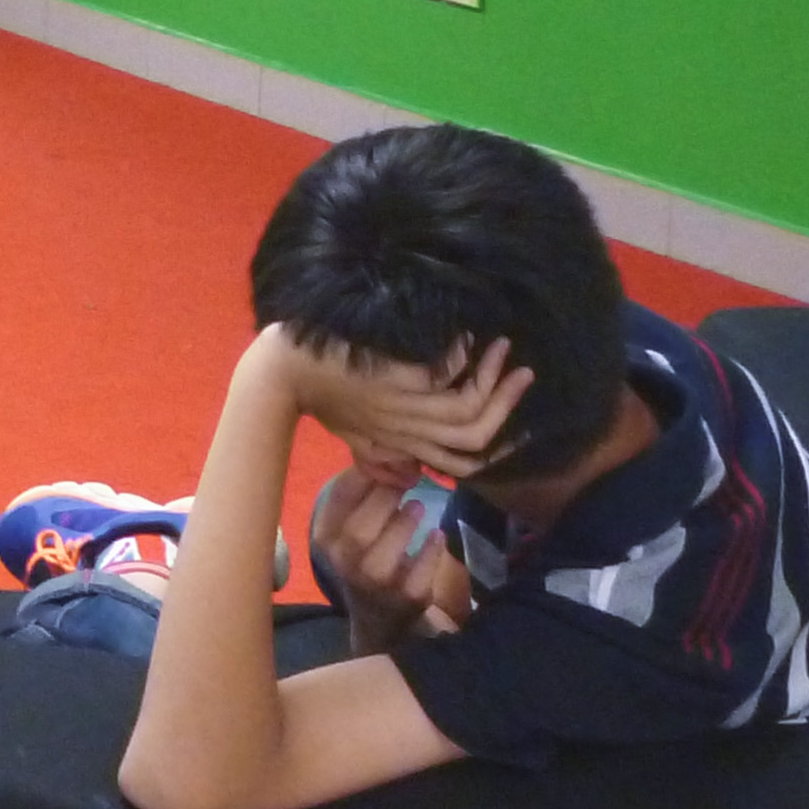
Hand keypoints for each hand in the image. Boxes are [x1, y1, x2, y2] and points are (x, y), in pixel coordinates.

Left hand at [273, 328, 531, 482]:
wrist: (284, 372)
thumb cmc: (316, 394)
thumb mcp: (352, 431)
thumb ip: (381, 453)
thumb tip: (411, 473)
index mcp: (402, 444)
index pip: (463, 462)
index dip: (498, 449)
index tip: (521, 423)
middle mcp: (409, 430)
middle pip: (476, 434)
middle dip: (507, 404)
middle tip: (523, 372)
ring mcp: (403, 405)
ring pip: (468, 407)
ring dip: (491, 375)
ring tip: (499, 345)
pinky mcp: (395, 380)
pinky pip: (444, 373)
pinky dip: (460, 354)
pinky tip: (463, 335)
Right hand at [311, 465, 471, 647]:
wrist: (380, 616)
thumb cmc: (365, 555)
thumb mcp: (350, 525)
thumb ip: (360, 492)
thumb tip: (383, 446)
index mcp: (326, 537)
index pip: (337, 499)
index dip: (364, 474)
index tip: (387, 459)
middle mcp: (343, 564)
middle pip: (359, 530)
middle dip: (386, 500)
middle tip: (407, 481)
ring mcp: (375, 586)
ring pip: (384, 557)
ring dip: (405, 525)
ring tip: (420, 506)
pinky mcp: (407, 600)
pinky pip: (419, 574)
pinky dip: (431, 552)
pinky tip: (437, 536)